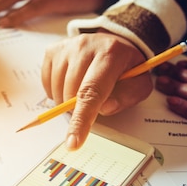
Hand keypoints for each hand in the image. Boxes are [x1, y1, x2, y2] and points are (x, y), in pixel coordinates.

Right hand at [42, 31, 152, 149]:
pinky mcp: (53, 50)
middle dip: (77, 110)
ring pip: (57, 89)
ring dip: (67, 101)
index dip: (81, 120)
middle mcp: (86, 45)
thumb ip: (127, 98)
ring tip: (83, 92)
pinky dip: (57, 92)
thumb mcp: (139, 84)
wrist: (115, 42)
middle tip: (92, 105)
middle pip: (71, 93)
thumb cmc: (126, 68)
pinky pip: (47, 83)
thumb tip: (104, 108)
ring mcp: (67, 46)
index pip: (92, 91)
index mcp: (111, 54)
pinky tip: (71, 84)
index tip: (73, 143)